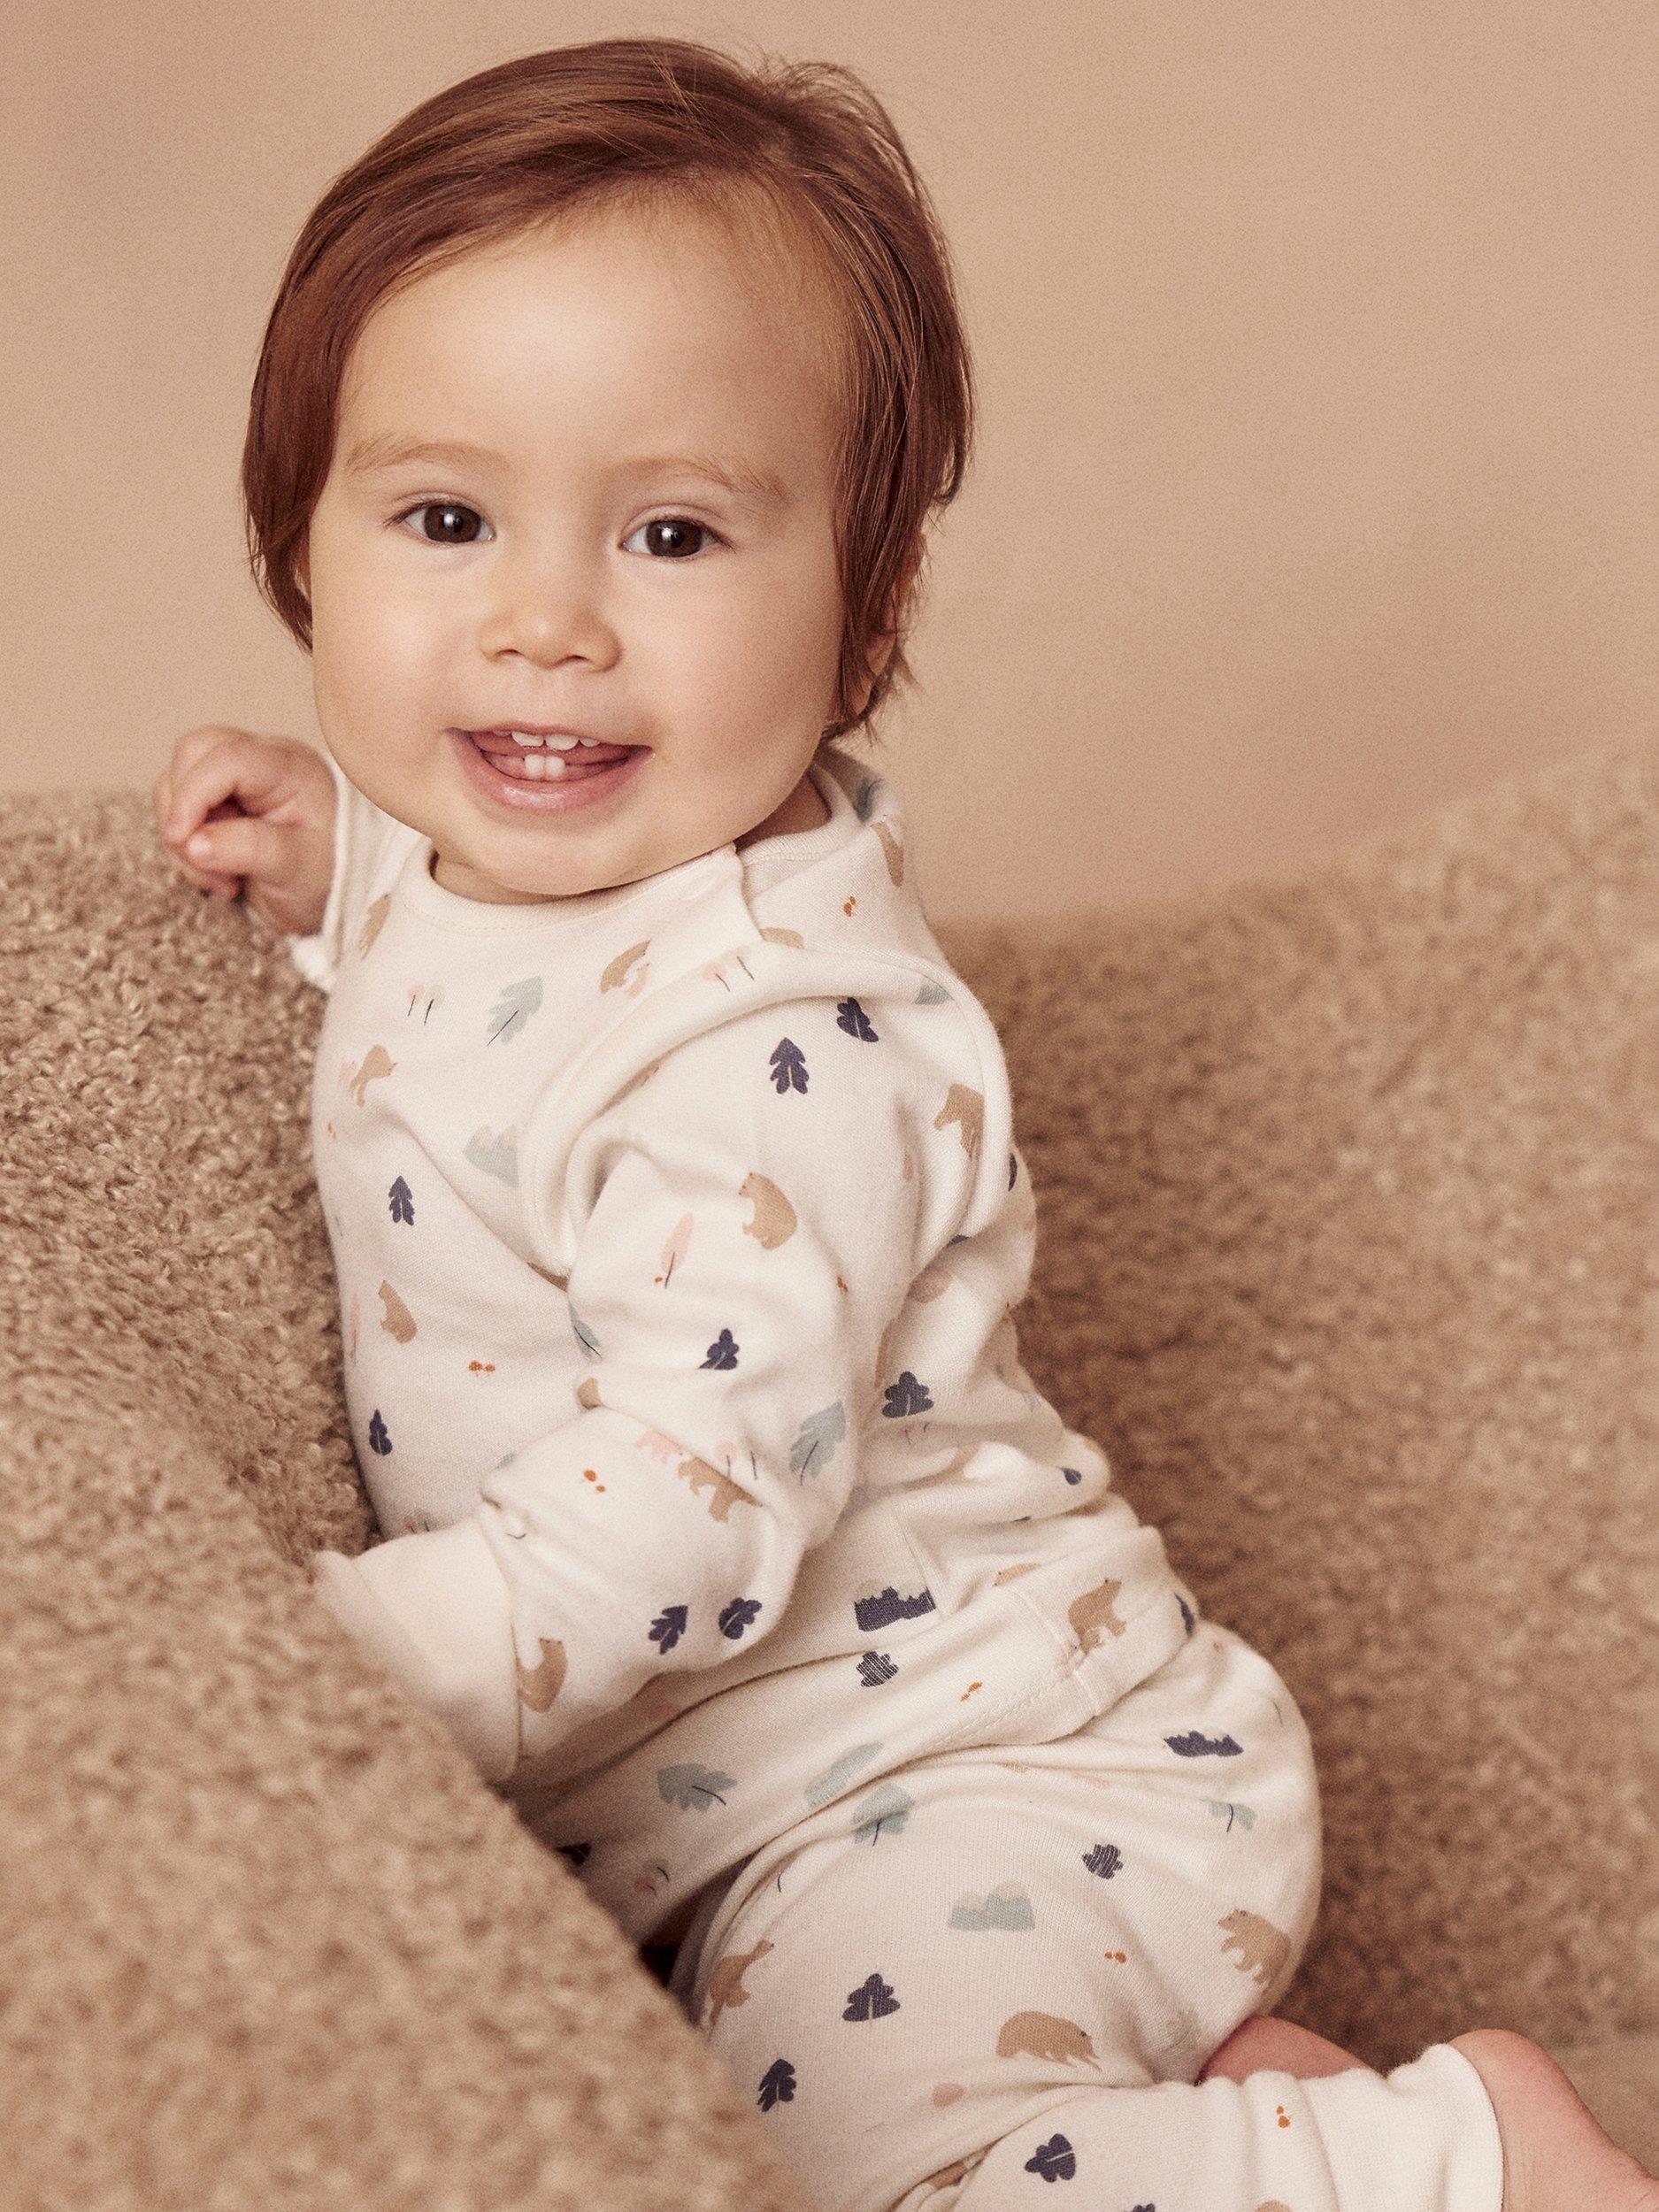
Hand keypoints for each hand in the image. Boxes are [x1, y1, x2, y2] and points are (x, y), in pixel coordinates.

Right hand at [153, 724, 336, 938]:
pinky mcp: (217, 798)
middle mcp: (260, 761)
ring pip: (175, 780)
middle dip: (183, 809)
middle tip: (208, 863)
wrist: (331, 894)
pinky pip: (175, 808)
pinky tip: (216, 875)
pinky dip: (182, 845)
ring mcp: (235, 777)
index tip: (181, 839)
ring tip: (220, 879)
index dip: (193, 794)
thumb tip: (191, 841)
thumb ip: (250, 849)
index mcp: (290, 768)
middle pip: (193, 753)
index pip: (227, 758)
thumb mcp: (298, 868)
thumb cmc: (328, 875)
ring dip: (180, 834)